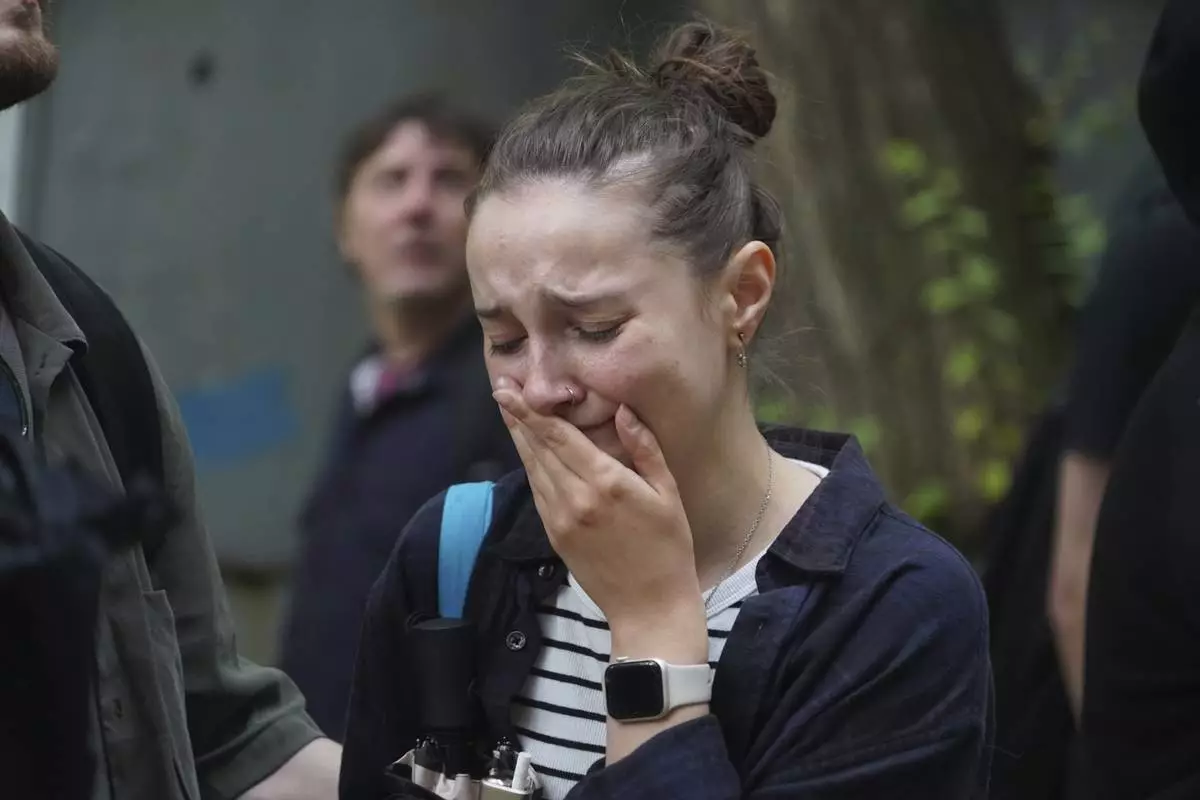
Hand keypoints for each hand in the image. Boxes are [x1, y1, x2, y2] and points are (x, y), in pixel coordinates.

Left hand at [492, 381, 705, 641]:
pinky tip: (527, 453)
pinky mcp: (555, 536)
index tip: (509, 390)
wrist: (650, 607)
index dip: (530, 411)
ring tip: (508, 413)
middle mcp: (575, 497)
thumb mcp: (668, 493)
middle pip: (538, 449)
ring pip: (532, 469)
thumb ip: (644, 448)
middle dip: (517, 418)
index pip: (558, 437)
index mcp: (605, 482)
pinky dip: (530, 467)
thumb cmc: (669, 548)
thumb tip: (623, 411)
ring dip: (519, 440)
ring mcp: (560, 519)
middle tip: (501, 390)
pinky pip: (537, 493)